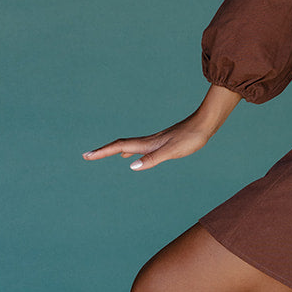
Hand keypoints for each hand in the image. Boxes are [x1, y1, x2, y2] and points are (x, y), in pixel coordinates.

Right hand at [82, 116, 212, 170]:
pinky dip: (129, 151)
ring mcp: (155, 141)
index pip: (119, 147)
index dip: (102, 152)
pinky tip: (131, 155)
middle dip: (103, 151)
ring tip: (103, 154)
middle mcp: (148, 141)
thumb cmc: (191, 138)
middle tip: (87, 155)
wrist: (205, 124)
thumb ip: (153, 159)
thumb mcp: (172, 151)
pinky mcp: (162, 142)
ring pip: (129, 146)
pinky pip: (139, 147)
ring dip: (114, 150)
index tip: (86, 155)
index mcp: (147, 144)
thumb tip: (132, 166)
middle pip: (120, 145)